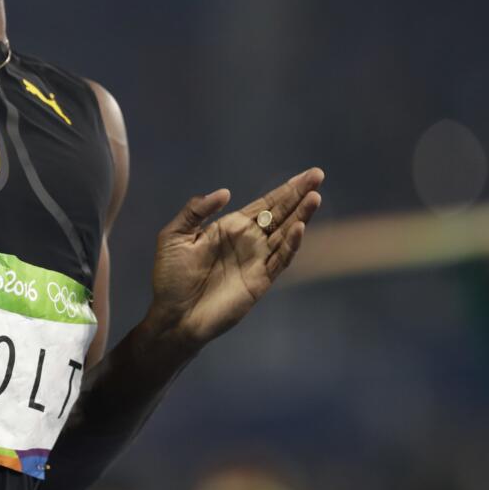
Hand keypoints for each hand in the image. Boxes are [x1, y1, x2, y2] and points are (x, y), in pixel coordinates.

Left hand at [146, 167, 323, 349]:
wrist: (173, 314)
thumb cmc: (170, 277)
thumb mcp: (175, 236)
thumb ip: (196, 211)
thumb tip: (225, 192)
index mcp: (230, 227)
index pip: (264, 204)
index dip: (284, 190)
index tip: (306, 175)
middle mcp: (248, 241)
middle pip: (280, 213)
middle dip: (298, 195)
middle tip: (318, 175)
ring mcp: (256, 260)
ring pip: (285, 233)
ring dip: (300, 215)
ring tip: (314, 197)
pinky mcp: (260, 280)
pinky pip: (280, 259)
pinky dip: (291, 244)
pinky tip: (299, 227)